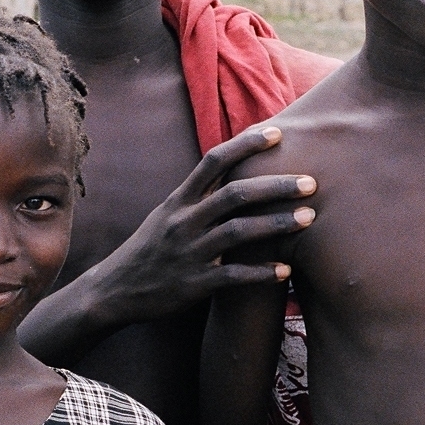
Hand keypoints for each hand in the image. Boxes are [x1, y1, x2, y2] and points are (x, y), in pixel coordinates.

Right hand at [88, 125, 311, 327]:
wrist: (114, 290)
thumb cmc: (149, 250)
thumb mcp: (166, 215)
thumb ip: (198, 196)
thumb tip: (232, 172)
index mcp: (179, 201)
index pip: (214, 161)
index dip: (246, 144)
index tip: (278, 133)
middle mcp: (184, 222)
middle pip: (235, 194)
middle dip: (276, 186)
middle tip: (311, 182)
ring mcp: (189, 253)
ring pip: (238, 232)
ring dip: (276, 224)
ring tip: (308, 219)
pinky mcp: (193, 284)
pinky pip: (233, 277)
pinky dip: (261, 273)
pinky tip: (286, 271)